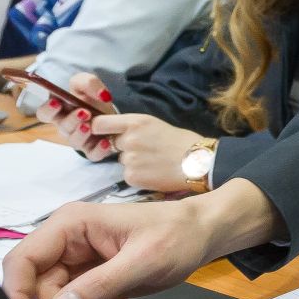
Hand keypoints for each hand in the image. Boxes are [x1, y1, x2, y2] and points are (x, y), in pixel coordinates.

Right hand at [0, 182, 277, 298]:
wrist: (201, 235)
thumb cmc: (176, 236)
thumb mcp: (144, 261)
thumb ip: (101, 285)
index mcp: (70, 225)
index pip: (22, 261)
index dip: (18, 294)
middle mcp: (65, 242)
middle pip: (36, 288)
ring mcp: (76, 261)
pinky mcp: (88, 277)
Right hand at [34, 72, 130, 161]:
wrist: (111, 114)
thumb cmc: (91, 98)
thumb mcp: (87, 84)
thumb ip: (88, 82)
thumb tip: (100, 94)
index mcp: (59, 110)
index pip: (44, 113)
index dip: (48, 110)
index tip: (56, 103)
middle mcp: (66, 127)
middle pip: (63, 127)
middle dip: (72, 120)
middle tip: (84, 112)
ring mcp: (79, 140)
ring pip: (75, 141)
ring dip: (81, 134)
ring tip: (90, 126)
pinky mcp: (92, 150)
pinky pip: (92, 154)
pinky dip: (98, 150)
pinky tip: (105, 142)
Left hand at [84, 113, 200, 190]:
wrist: (200, 163)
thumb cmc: (183, 142)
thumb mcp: (156, 125)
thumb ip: (134, 128)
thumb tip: (116, 135)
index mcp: (135, 122)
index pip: (99, 124)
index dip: (99, 130)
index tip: (104, 134)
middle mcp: (129, 139)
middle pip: (113, 144)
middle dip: (125, 148)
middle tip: (146, 152)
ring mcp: (129, 159)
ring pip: (122, 161)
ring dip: (134, 163)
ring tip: (155, 163)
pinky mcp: (132, 177)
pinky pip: (128, 175)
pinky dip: (139, 176)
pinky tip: (155, 173)